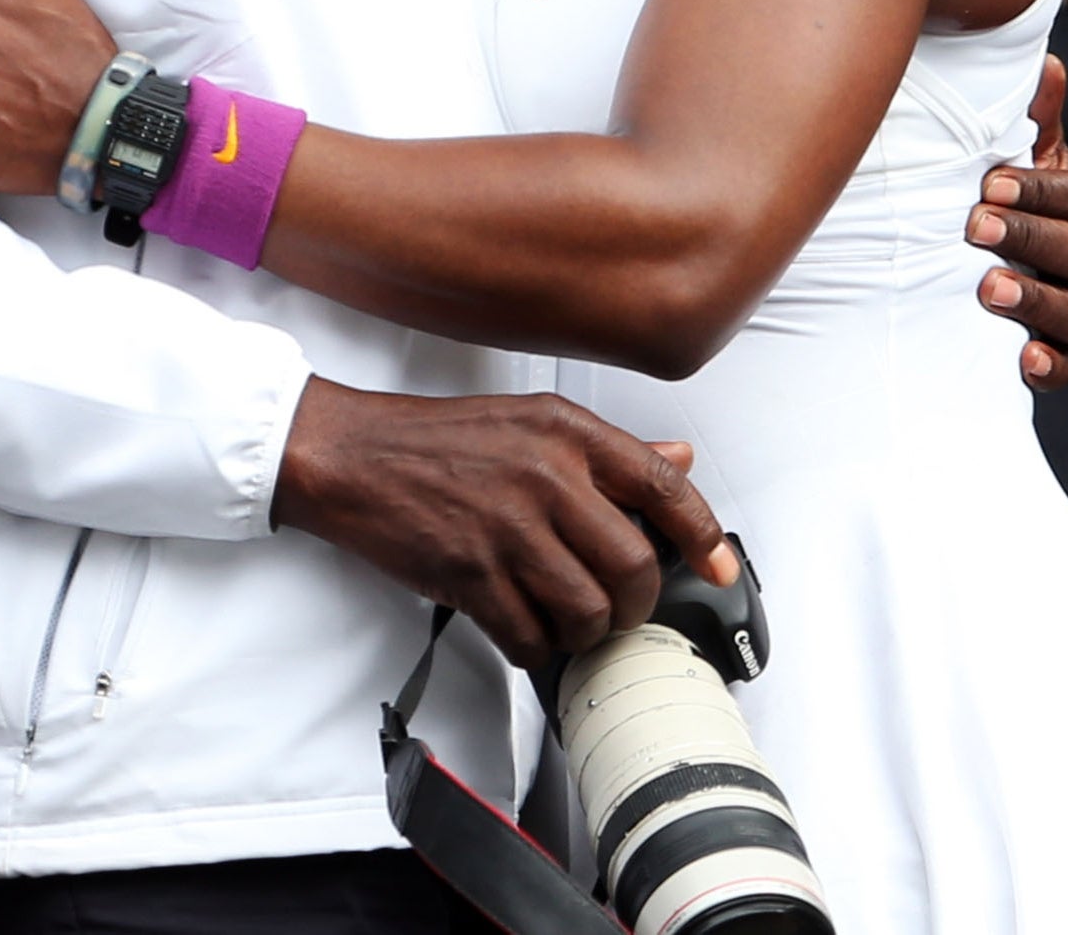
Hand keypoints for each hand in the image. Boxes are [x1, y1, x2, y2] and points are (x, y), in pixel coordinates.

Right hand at [273, 379, 735, 668]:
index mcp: (564, 431)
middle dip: (633, 604)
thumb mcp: (526, 422)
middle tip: (615, 608)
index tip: (719, 567)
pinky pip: (529, 636)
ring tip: (561, 619)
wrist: (347, 455)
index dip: (704, 536)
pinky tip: (519, 625)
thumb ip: (604, 449)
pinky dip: (533, 646)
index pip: (663, 486)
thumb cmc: (432, 440)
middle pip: (634, 565)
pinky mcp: (470, 572)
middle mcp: (544, 474)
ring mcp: (507, 526)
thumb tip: (676, 463)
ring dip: (582, 632)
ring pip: (588, 611)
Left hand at [971, 55, 1067, 392]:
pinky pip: (1066, 366)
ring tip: (989, 288)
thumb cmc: (999, 193)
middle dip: (1029, 238)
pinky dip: (1051, 365)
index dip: (1040, 191)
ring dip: (1038, 301)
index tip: (990, 183)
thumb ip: (1032, 117)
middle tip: (975, 225)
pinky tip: (1025, 360)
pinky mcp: (1054, 349)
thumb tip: (1045, 62)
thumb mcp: (1016, 153)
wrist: (978, 254)